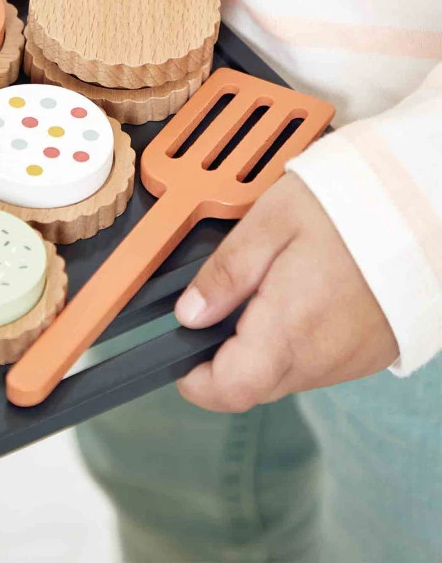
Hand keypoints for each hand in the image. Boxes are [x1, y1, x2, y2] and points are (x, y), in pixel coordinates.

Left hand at [174, 172, 398, 411]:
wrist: (423, 208)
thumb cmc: (349, 208)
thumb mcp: (268, 223)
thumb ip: (224, 273)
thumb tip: (188, 313)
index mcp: (289, 328)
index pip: (229, 389)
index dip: (194, 379)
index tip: (179, 354)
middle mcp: (322, 358)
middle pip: (254, 385)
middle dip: (225, 358)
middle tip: (220, 307)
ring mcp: (351, 361)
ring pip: (286, 375)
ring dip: (263, 348)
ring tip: (267, 291)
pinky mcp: (372, 355)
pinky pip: (320, 362)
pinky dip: (298, 341)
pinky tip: (302, 298)